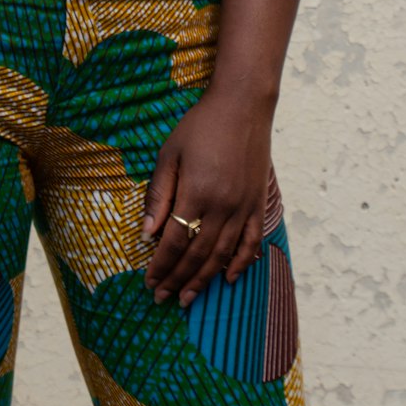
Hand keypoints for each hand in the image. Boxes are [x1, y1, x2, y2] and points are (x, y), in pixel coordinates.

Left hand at [141, 86, 273, 307]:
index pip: (174, 241)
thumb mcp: (170, 153)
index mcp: (197, 193)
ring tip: (188, 298)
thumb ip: (159, 194)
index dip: (160, 266)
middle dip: (177, 280)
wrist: (243, 106)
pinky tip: (228, 278)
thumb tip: (147, 233)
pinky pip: (251, 243)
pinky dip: (241, 264)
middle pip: (197, 255)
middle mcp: (223, 207)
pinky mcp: (258, 204)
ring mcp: (244, 208)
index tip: (149, 282)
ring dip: (204, 280)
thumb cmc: (200, 125)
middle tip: (162, 299)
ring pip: (222, 255)